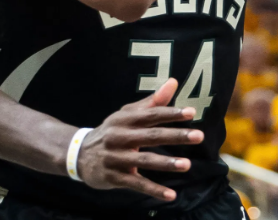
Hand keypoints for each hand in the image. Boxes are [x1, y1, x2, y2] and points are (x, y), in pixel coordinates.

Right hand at [77, 78, 203, 200]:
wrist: (78, 155)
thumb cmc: (111, 132)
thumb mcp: (127, 114)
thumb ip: (152, 102)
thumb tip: (174, 82)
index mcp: (125, 120)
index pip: (151, 115)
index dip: (170, 113)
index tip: (191, 113)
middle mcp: (120, 137)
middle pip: (151, 136)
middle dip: (175, 136)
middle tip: (198, 136)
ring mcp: (116, 158)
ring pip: (144, 160)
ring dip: (166, 163)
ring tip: (187, 165)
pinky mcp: (114, 177)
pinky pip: (136, 184)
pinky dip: (154, 190)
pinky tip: (171, 195)